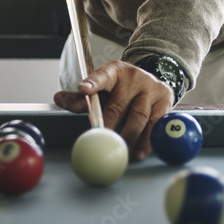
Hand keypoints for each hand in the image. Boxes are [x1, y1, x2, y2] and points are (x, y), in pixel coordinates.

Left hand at [53, 59, 173, 160]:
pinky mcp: (165, 100)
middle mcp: (133, 78)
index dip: (93, 82)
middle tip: (102, 140)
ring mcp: (151, 88)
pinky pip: (157, 122)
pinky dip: (148, 139)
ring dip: (130, 136)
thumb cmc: (121, 89)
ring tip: (123, 151)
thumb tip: (58, 98)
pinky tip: (142, 150)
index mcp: (114, 72)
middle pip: (118, 104)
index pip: (102, 75)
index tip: (83, 89)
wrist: (151, 80)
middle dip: (109, 124)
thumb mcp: (102, 89)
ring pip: (139, 115)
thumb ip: (80, 98)